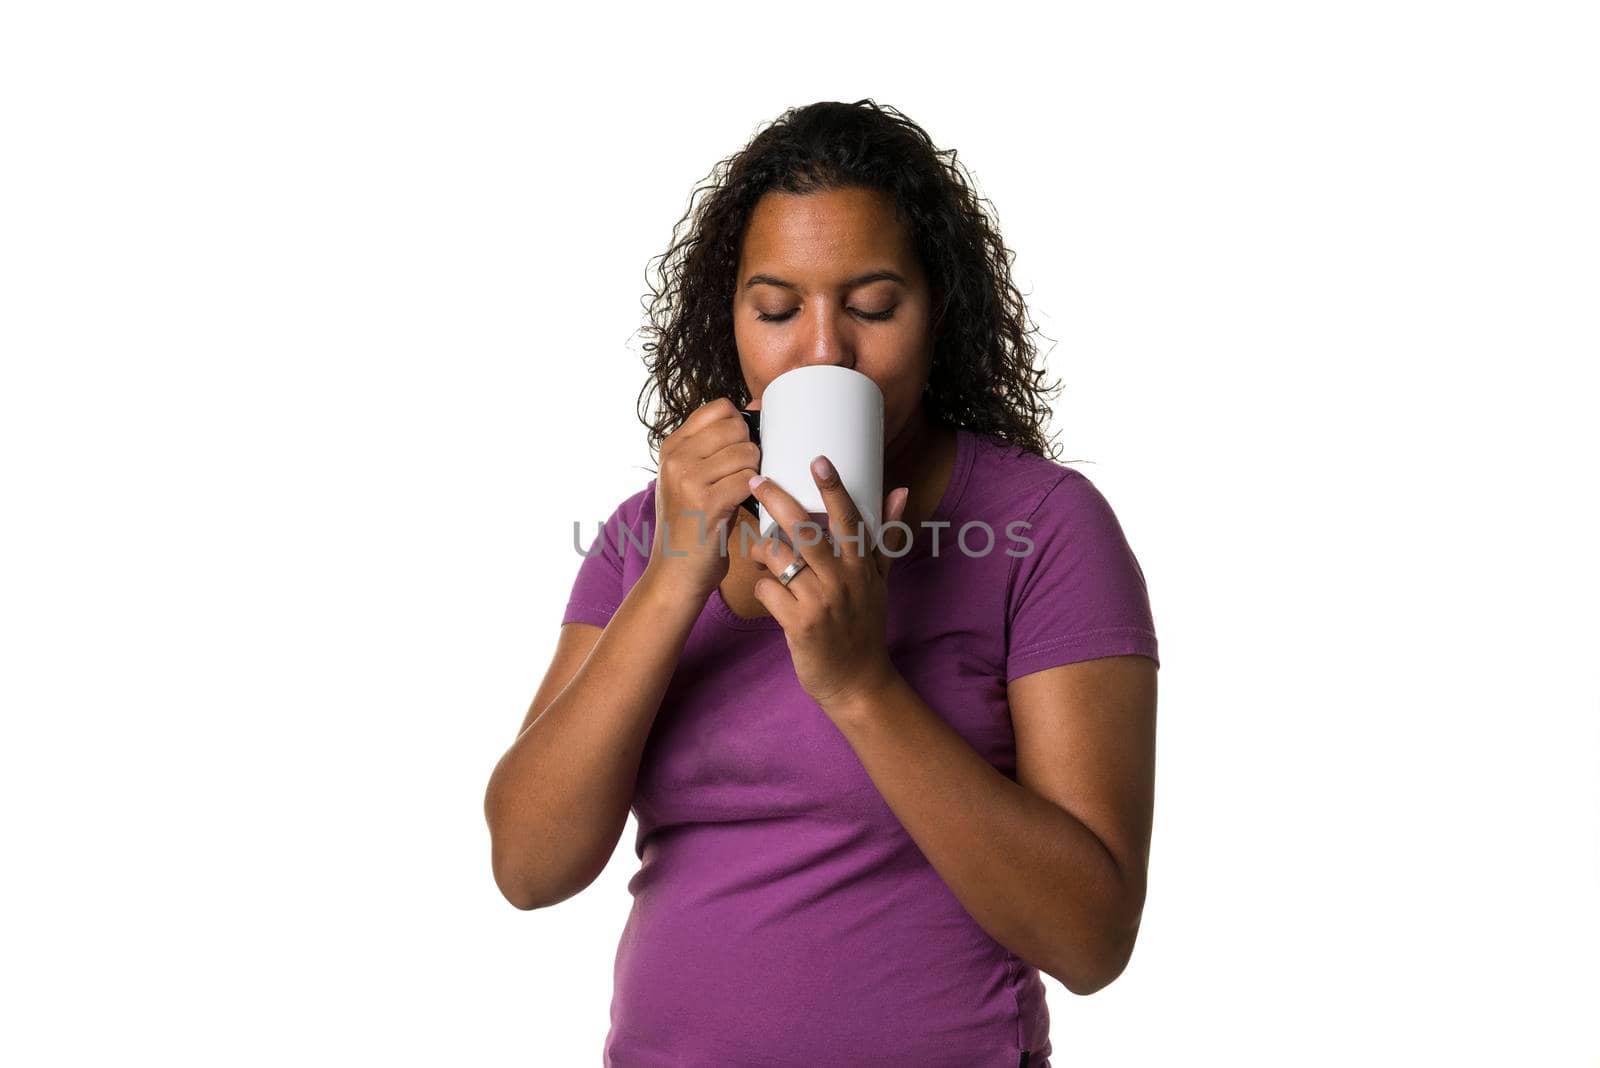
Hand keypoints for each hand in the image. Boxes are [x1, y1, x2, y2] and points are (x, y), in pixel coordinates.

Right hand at [646, 397, 761, 599]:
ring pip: (747, 453)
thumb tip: (756, 405)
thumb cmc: (693, 524)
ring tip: (741, 492)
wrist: (676, 572)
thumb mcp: (692, 477)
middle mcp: (676, 457)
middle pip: (736, 428)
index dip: (740, 424)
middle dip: (750, 450)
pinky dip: (754, 493)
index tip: (740, 448)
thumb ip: (716, 443)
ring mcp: (688, 479)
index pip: (719, 407)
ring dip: (754, 473)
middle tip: (741, 476)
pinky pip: (749, 480)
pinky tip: (743, 506)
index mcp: (672, 446)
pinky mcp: (707, 502)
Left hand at [746, 455, 910, 711]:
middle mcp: (843, 579)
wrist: (857, 681)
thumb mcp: (881, 579)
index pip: (848, 517)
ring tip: (759, 550)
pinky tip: (768, 593)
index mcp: (862, 564)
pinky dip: (761, 588)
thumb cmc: (864, 625)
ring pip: (780, 557)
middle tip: (758, 480)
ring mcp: (821, 601)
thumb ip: (886, 534)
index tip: (819, 460)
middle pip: (806, 530)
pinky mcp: (800, 624)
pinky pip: (767, 590)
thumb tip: (901, 490)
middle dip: (779, 501)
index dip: (833, 488)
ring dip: (763, 549)